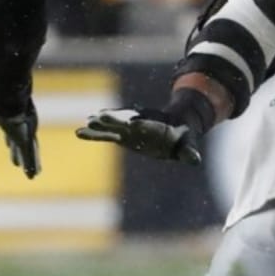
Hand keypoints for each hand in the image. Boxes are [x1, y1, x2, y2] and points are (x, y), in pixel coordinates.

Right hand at [0, 70, 40, 178]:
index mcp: (8, 113)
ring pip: (28, 150)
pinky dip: (31, 164)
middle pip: (20, 141)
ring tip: (33, 175)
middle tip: (18, 162)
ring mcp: (24, 130)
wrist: (1, 84)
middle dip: (19, 152)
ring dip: (30, 162)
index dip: (9, 138)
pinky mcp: (24, 136)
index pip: (9, 128)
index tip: (8, 144)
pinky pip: (29, 154)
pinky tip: (33, 176)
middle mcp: (18, 122)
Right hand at [76, 107, 202, 164]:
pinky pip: (106, 135)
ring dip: (99, 126)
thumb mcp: (187, 144)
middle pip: (123, 121)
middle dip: (113, 119)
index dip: (136, 123)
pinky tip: (79, 133)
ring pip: (111, 126)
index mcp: (154, 126)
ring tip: (84, 125)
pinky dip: (94, 134)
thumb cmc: (183, 136)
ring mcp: (128, 129)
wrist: (175, 127)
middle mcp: (139, 124)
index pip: (144, 124)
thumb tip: (195, 159)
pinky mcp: (122, 135)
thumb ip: (189, 152)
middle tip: (99, 116)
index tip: (127, 122)